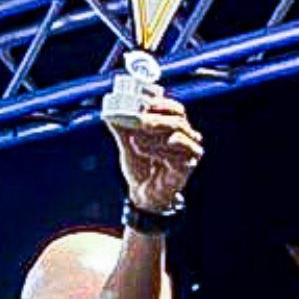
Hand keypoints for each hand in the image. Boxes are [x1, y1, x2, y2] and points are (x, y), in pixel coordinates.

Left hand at [109, 92, 201, 214]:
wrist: (144, 193)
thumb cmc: (141, 166)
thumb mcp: (128, 144)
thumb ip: (122, 129)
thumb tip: (110, 113)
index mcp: (175, 128)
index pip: (174, 109)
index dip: (159, 104)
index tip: (140, 104)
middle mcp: (187, 137)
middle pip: (178, 119)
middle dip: (154, 119)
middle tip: (136, 121)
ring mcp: (189, 153)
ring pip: (178, 135)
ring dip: (154, 135)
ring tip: (134, 140)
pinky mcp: (185, 168)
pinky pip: (177, 155)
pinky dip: (157, 150)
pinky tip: (141, 150)